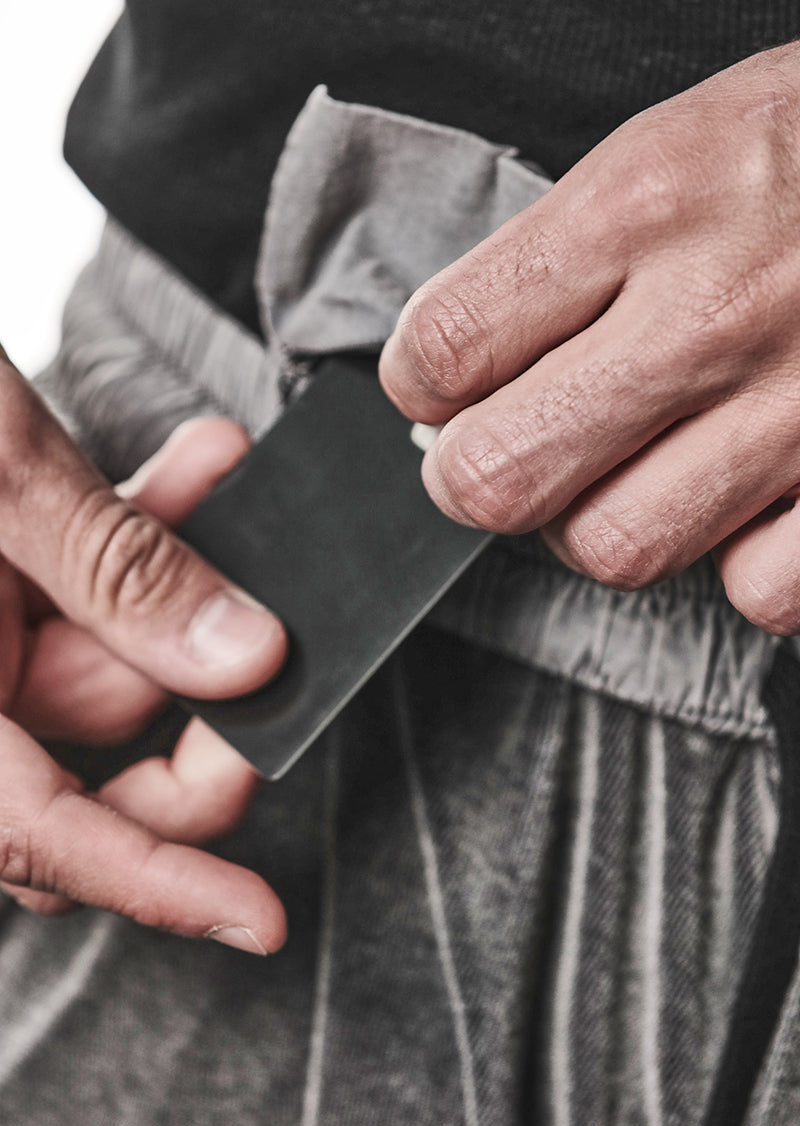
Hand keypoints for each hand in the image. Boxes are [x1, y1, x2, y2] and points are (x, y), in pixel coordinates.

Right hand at [0, 350, 287, 952]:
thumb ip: (116, 570)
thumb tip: (246, 659)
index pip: (43, 837)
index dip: (159, 887)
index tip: (259, 920)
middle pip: (92, 767)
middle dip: (194, 698)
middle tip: (276, 642)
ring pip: (104, 669)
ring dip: (179, 586)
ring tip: (227, 487)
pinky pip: (83, 598)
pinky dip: (141, 538)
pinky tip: (198, 472)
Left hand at [380, 43, 799, 634]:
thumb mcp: (680, 142)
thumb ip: (562, 257)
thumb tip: (459, 373)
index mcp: (645, 205)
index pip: (446, 348)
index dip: (419, 383)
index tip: (439, 387)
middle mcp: (712, 315)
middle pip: (502, 479)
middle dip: (476, 477)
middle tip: (502, 451)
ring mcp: (798, 411)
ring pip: (614, 548)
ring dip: (601, 520)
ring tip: (635, 469)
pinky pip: (751, 589)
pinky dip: (737, 561)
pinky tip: (747, 500)